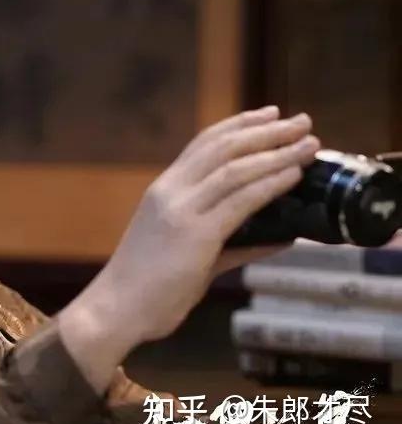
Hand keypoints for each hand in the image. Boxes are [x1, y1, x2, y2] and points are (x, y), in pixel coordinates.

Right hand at [57, 106, 318, 392]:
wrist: (115, 309)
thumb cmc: (147, 288)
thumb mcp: (188, 254)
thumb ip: (231, 242)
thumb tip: (277, 237)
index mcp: (163, 191)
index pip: (203, 144)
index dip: (239, 125)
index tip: (269, 114)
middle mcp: (170, 192)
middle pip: (223, 147)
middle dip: (266, 130)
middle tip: (301, 121)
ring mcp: (181, 211)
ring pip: (234, 169)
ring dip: (276, 153)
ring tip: (308, 144)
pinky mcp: (195, 235)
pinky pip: (239, 201)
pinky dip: (269, 184)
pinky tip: (292, 176)